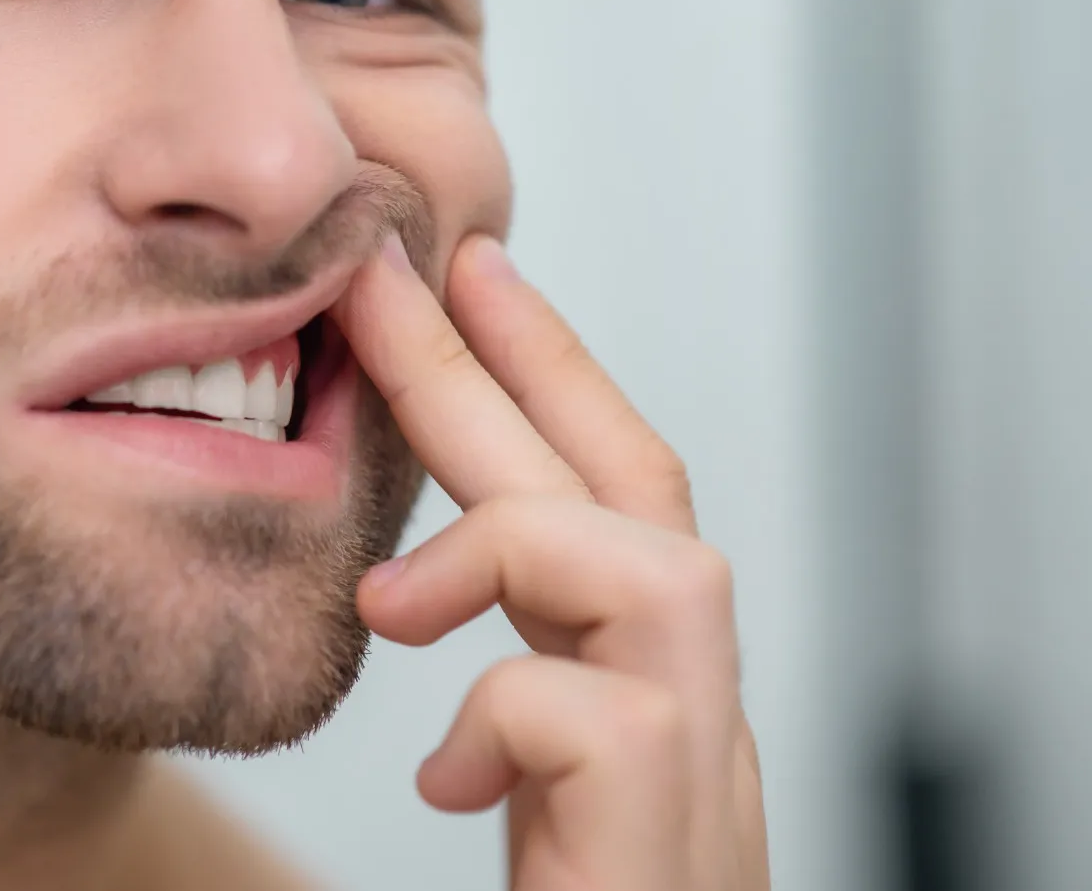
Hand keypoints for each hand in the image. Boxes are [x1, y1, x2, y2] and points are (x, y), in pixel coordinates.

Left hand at [331, 234, 768, 890]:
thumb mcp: (522, 796)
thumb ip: (495, 697)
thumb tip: (390, 592)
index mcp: (642, 695)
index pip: (612, 491)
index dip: (547, 369)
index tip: (468, 266)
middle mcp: (697, 722)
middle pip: (631, 491)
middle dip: (515, 362)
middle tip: (410, 259)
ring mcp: (701, 786)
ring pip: (660, 574)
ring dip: (513, 544)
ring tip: (392, 598)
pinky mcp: (672, 850)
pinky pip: (594, 722)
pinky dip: (500, 717)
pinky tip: (443, 780)